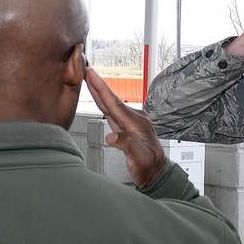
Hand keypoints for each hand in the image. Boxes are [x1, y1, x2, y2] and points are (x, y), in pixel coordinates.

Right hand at [84, 68, 165, 187]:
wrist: (157, 174)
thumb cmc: (150, 168)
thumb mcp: (141, 159)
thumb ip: (127, 145)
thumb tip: (111, 136)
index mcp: (137, 124)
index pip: (115, 104)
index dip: (102, 89)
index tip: (92, 75)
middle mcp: (134, 120)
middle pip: (112, 100)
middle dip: (98, 85)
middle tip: (87, 69)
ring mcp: (131, 123)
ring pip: (111, 104)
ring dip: (99, 91)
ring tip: (89, 79)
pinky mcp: (127, 127)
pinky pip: (112, 111)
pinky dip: (103, 102)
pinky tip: (99, 98)